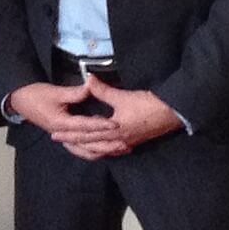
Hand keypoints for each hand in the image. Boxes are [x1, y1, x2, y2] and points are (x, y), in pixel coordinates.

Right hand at [8, 82, 125, 160]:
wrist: (20, 102)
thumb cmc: (35, 96)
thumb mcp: (55, 92)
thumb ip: (74, 92)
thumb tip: (91, 87)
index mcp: (61, 123)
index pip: (85, 126)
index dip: (101, 125)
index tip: (116, 124)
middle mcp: (63, 134)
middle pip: (88, 145)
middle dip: (107, 145)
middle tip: (124, 144)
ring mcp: (64, 137)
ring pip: (86, 151)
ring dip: (103, 151)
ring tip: (119, 149)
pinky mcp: (65, 136)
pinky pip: (81, 149)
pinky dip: (94, 151)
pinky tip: (105, 149)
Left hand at [49, 76, 182, 159]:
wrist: (172, 114)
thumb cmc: (147, 105)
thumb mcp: (122, 97)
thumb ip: (103, 90)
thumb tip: (88, 80)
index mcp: (113, 131)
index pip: (86, 134)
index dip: (70, 134)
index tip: (56, 133)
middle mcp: (118, 141)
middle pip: (92, 145)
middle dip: (75, 144)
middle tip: (60, 142)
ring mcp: (127, 143)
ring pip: (102, 150)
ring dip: (88, 148)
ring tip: (75, 145)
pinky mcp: (133, 142)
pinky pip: (114, 149)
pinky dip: (104, 149)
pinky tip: (101, 147)